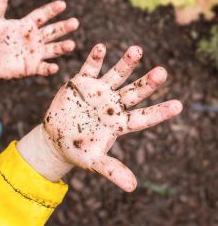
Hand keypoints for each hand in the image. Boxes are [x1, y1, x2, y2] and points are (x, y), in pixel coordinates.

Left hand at [0, 0, 78, 78]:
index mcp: (27, 25)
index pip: (42, 15)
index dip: (52, 10)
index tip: (63, 4)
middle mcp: (35, 38)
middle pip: (53, 32)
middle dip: (64, 27)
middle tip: (75, 22)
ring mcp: (35, 53)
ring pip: (52, 49)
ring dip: (62, 47)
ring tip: (71, 44)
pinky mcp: (32, 67)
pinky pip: (43, 68)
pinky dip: (49, 69)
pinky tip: (55, 67)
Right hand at [38, 44, 182, 190]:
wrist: (57, 137)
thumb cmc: (77, 150)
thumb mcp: (94, 161)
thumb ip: (112, 170)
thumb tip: (132, 187)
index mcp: (119, 123)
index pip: (143, 117)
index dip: (160, 112)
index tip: (178, 105)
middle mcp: (113, 104)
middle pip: (134, 92)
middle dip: (147, 83)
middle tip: (162, 73)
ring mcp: (98, 91)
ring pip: (117, 75)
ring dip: (126, 63)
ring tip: (136, 50)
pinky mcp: (82, 82)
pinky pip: (90, 68)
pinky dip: (95, 58)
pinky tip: (101, 48)